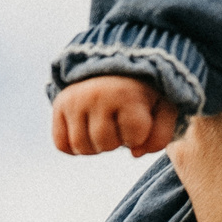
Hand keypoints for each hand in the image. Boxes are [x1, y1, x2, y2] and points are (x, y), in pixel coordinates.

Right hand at [51, 74, 179, 157]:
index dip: (139, 136)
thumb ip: (161, 134)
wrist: (113, 68)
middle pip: (106, 145)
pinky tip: (87, 132)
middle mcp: (96, 95)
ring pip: (81, 147)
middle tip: (119, 123)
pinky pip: (61, 144)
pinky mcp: (59, 106)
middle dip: (117, 141)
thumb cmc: (142, 94)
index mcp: (126, 93)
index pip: (134, 137)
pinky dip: (75, 147)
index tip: (139, 121)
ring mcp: (74, 100)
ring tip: (105, 128)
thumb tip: (135, 153)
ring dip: (96, 146)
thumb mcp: (162, 107)